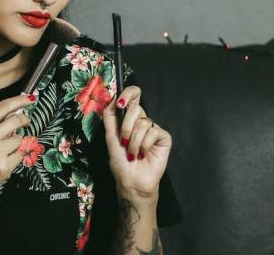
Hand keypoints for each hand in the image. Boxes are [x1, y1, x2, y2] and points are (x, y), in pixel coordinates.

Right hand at [0, 94, 32, 210]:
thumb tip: (16, 112)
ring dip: (16, 143)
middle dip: (24, 120)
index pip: (3, 107)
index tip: (30, 99)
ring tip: (4, 150)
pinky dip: (16, 156)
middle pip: (15, 121)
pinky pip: (20, 154)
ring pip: (19, 139)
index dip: (19, 100)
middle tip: (25, 123)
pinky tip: (5, 160)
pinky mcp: (4, 167)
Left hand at [100, 85, 171, 204]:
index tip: (121, 102)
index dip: (129, 93)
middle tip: (124, 143)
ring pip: (143, 122)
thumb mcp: (110, 137)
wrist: (131, 180)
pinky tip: (143, 154)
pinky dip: (144, 145)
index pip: (133, 96)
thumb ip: (110, 116)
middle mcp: (141, 121)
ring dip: (133, 141)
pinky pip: (153, 132)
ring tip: (133, 153)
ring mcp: (152, 129)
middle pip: (136, 108)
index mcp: (128, 119)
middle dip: (126, 127)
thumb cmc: (120, 162)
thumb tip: (112, 97)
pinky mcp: (163, 137)